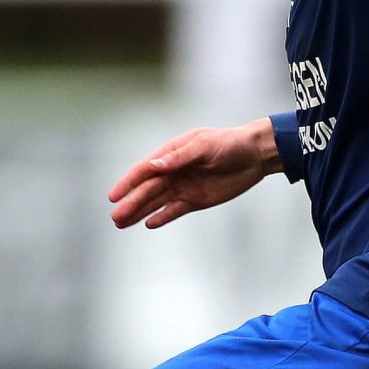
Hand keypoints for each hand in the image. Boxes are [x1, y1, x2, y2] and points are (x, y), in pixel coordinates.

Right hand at [106, 120, 277, 229]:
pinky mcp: (195, 200)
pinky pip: (174, 211)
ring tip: (120, 224)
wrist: (254, 155)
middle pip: (147, 190)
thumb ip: (179, 157)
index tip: (113, 196)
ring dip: (139, 212)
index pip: (144, 170)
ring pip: (156, 202)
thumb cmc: (229, 144)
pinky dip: (162, 217)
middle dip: (130, 203)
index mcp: (171, 154)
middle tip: (114, 218)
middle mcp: (173, 172)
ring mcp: (183, 187)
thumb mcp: (204, 146)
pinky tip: (148, 224)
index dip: (128, 183)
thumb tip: (155, 166)